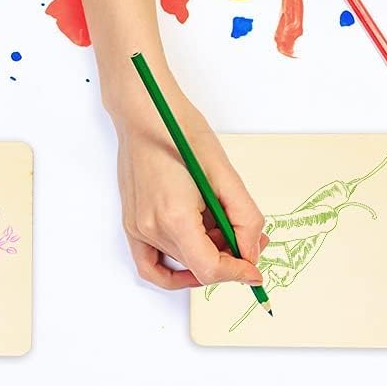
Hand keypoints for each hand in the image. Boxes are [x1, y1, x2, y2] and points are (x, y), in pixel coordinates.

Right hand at [111, 85, 266, 289]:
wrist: (145, 112)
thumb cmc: (180, 131)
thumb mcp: (225, 173)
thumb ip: (244, 218)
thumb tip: (250, 252)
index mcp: (176, 217)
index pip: (210, 269)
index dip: (237, 273)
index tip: (254, 270)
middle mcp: (152, 228)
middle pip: (199, 267)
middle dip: (228, 259)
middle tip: (248, 238)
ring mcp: (138, 229)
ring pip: (182, 263)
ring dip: (207, 255)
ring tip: (221, 227)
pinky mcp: (132, 225)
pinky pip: (151, 266)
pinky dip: (175, 272)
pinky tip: (194, 261)